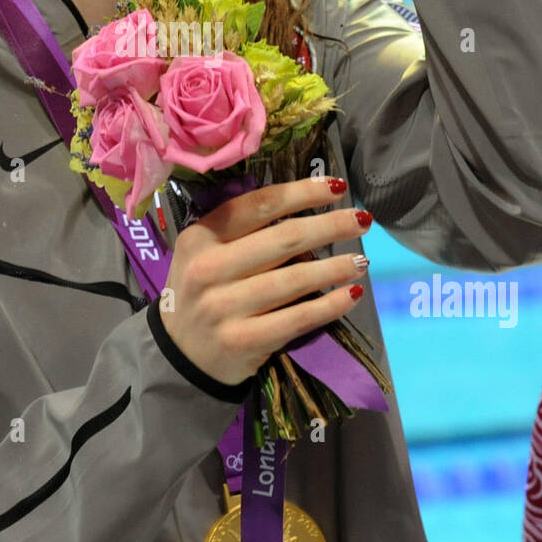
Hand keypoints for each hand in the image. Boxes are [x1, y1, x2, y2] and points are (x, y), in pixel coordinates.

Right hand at [160, 177, 371, 387]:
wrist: (179, 355)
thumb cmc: (202, 293)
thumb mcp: (205, 254)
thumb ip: (243, 233)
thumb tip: (309, 216)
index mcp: (199, 237)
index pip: (258, 206)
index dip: (301, 193)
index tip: (335, 186)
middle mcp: (208, 269)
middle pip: (282, 239)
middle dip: (329, 226)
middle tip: (362, 220)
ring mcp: (223, 308)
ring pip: (293, 279)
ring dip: (335, 267)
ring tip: (361, 260)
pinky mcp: (242, 341)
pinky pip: (296, 318)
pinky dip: (329, 305)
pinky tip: (351, 293)